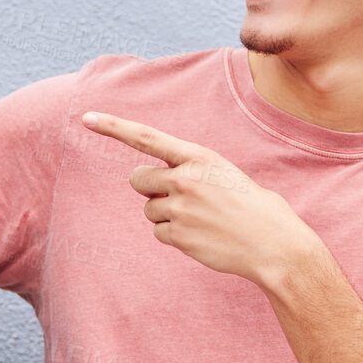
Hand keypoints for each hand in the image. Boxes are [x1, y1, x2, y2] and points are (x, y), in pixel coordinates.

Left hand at [81, 111, 318, 283]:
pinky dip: (175, 236)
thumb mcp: (224, 174)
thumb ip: (190, 171)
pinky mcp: (178, 235)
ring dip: (166, 215)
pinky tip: (201, 236)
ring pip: (148, 209)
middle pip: (138, 179)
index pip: (147, 138)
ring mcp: (180, 208)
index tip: (87, 117)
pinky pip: (159, 233)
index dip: (115, 127)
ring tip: (201, 220)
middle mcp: (185, 178)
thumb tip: (156, 185)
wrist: (274, 245)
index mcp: (199, 157)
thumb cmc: (253, 207)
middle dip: (150, 188)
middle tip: (180, 197)